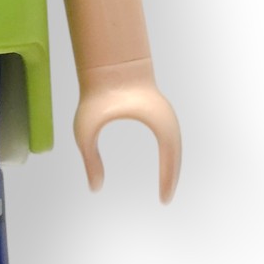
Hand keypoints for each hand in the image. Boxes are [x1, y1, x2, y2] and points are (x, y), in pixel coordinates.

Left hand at [72, 59, 181, 202]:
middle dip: (173, 176)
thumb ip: (90, 159)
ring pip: (174, 145)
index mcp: (157, 121)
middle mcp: (167, 118)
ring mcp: (165, 113)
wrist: (107, 63)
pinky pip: (168, 137)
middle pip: (177, 153)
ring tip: (166, 186)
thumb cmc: (96, 94)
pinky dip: (168, 153)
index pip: (171, 157)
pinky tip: (163, 164)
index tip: (164, 200)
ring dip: (172, 164)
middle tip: (165, 199)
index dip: (169, 180)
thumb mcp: (87, 129)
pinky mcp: (158, 110)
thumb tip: (95, 188)